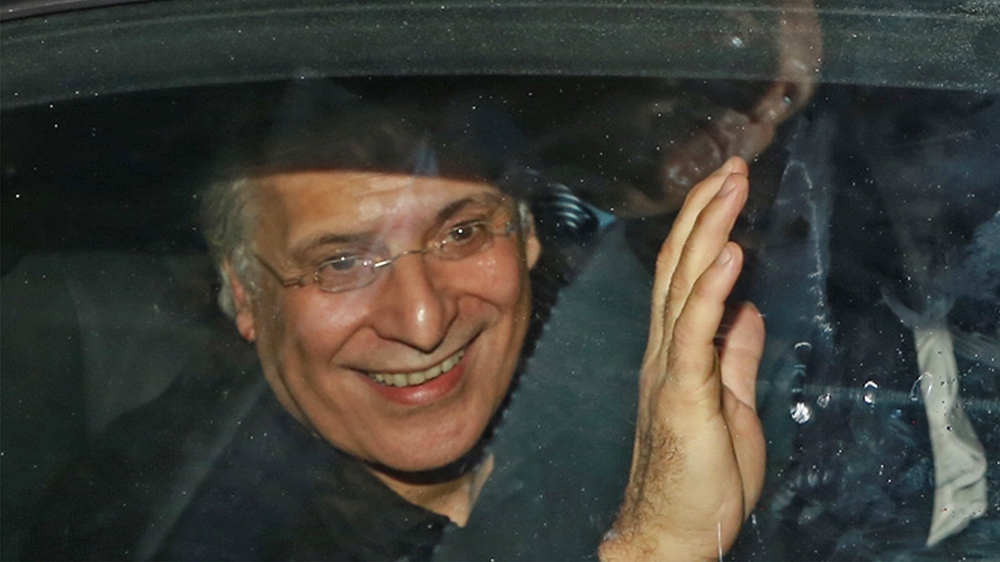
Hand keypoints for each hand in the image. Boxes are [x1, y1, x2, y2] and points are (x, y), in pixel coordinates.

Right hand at [600, 157, 765, 560]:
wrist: (671, 530)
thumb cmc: (699, 477)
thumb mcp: (730, 404)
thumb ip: (734, 356)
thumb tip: (748, 311)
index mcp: (675, 351)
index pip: (685, 276)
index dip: (704, 227)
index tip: (727, 186)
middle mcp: (663, 349)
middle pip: (679, 267)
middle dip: (706, 210)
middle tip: (731, 164)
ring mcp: (668, 367)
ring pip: (683, 285)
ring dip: (708, 230)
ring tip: (731, 186)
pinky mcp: (681, 392)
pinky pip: (693, 331)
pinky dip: (711, 288)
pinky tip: (728, 251)